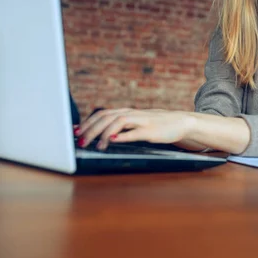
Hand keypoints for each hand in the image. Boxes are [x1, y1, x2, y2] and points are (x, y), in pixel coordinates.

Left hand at [76, 108, 194, 149]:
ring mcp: (142, 121)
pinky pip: (135, 132)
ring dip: (104, 133)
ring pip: (118, 122)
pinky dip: (122, 135)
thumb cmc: (157, 125)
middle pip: (106, 117)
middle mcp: (132, 114)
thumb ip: (122, 127)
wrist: (181, 122)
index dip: (87, 122)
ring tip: (95, 145)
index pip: (102, 114)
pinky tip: (113, 140)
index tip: (75, 132)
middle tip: (80, 141)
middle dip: (90, 129)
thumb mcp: (137, 124)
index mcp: (127, 112)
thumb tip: (102, 134)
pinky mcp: (151, 131)